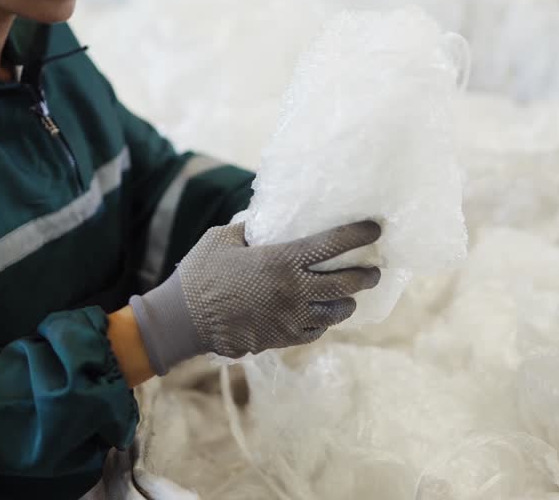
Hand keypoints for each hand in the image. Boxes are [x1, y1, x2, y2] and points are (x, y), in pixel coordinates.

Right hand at [129, 221, 381, 374]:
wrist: (183, 319)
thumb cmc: (200, 273)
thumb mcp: (223, 238)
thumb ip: (249, 228)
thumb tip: (263, 219)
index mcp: (282, 260)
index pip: (332, 244)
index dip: (358, 235)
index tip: (375, 229)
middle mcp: (294, 290)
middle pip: (345, 283)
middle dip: (366, 276)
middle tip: (374, 271)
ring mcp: (290, 318)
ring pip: (335, 313)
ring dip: (348, 304)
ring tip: (351, 298)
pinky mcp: (281, 338)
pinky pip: (314, 332)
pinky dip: (323, 323)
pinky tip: (323, 317)